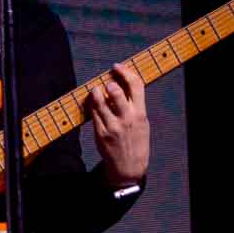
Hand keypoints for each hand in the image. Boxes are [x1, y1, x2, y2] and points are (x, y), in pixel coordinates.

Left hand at [89, 60, 149, 186]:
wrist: (129, 166)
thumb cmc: (135, 140)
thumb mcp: (142, 122)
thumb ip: (134, 104)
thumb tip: (121, 83)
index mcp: (140, 113)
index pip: (136, 86)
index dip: (126, 72)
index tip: (117, 66)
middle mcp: (127, 118)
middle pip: (116, 92)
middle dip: (109, 83)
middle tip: (106, 83)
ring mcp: (112, 126)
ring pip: (99, 101)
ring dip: (95, 92)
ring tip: (96, 91)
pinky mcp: (100, 132)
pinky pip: (92, 113)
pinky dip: (91, 105)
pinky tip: (93, 103)